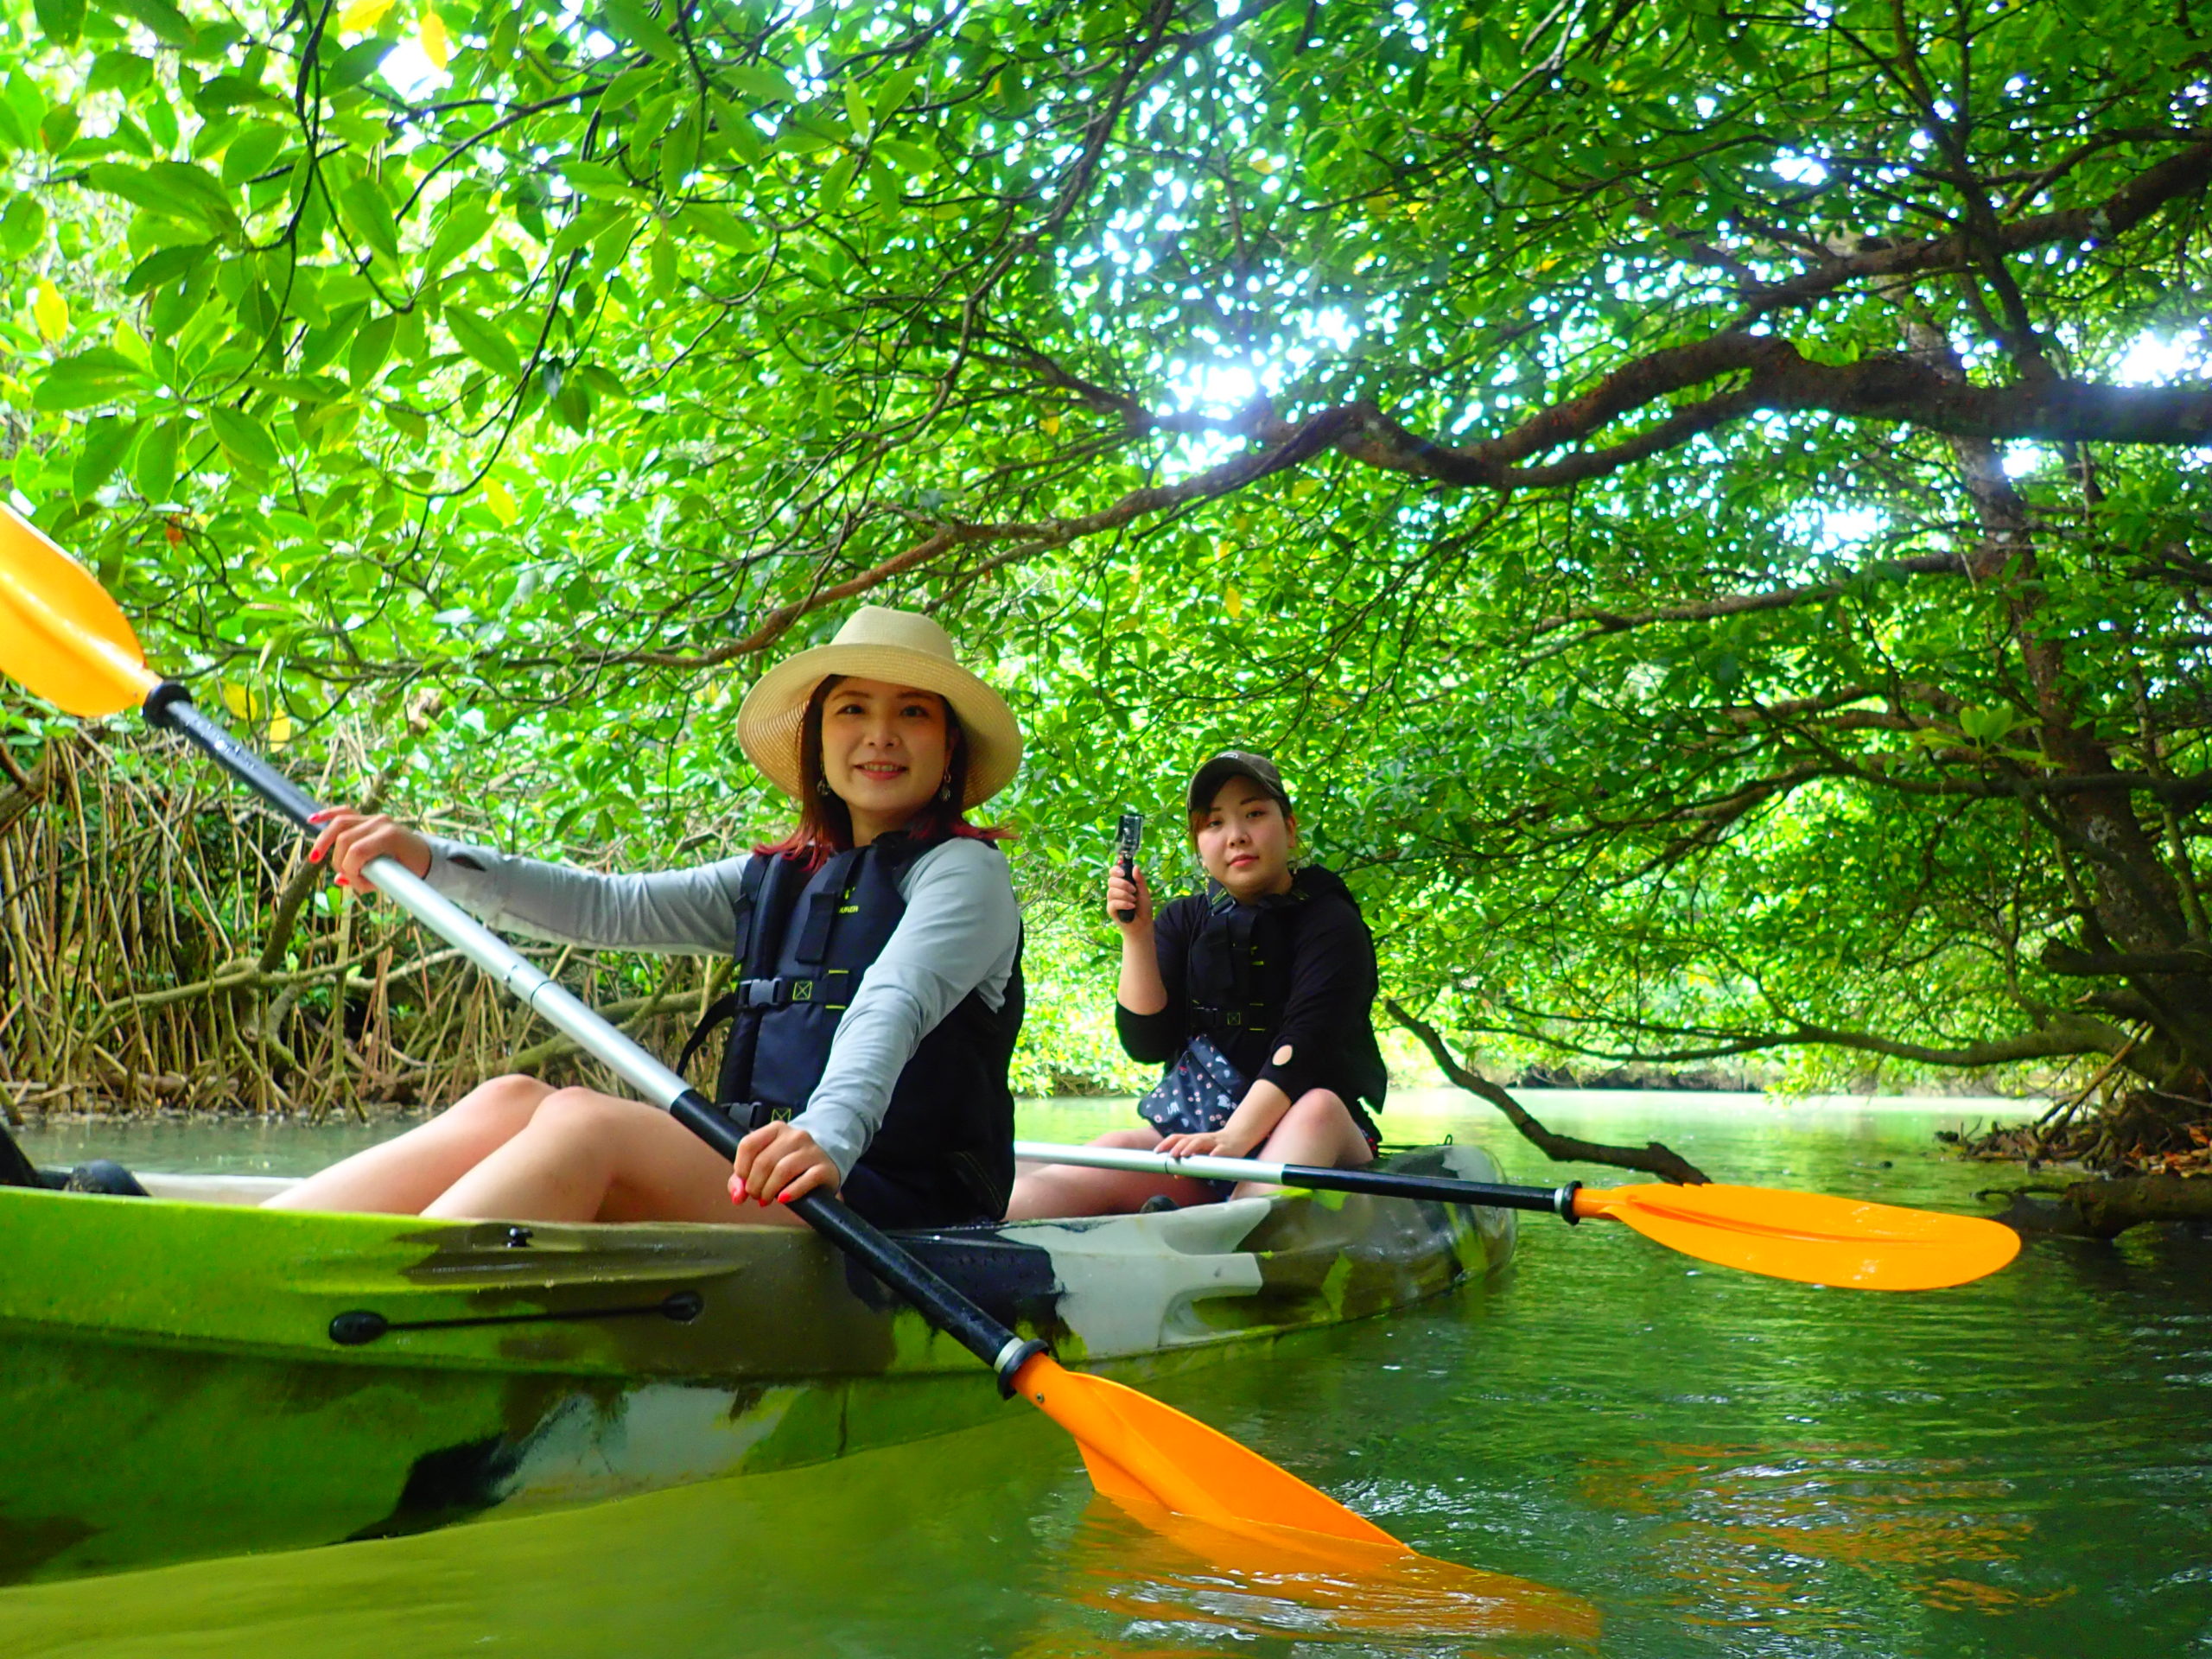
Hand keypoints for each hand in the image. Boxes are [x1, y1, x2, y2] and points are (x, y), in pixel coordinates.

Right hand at [306, 808, 430, 895]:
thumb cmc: (411, 870)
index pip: (357, 851)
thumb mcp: (394, 880)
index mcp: (390, 837)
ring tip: (315, 857)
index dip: (350, 869)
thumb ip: (368, 881)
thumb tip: (340, 880)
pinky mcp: (368, 818)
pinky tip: (312, 819)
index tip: (354, 882)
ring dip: (325, 840)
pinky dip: (328, 814)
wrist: (425, 855)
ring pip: (341, 823)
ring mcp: (374, 818)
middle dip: (339, 861)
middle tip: (346, 876)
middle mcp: (381, 823)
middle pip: (345, 838)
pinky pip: (345, 812)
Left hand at [729, 1120, 839, 1206]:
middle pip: (764, 1161)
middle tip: (756, 1196)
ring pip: (783, 1170)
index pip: (748, 1144)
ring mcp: (812, 1150)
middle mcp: (795, 1135)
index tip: (743, 1180)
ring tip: (767, 1199)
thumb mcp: (764, 1166)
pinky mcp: (824, 1167)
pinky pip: (806, 1179)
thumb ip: (743, 1179)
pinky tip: (783, 1199)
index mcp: (776, 1129)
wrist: (824, 1165)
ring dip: (769, 1190)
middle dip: (754, 1185)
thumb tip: (737, 1196)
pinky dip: (792, 1192)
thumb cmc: (789, 1166)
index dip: (741, 1167)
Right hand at [1106, 861, 1152, 930]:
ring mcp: (1112, 900)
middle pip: (1111, 881)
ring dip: (1125, 895)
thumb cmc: (1143, 907)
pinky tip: (1131, 906)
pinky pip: (1113, 903)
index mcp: (1122, 884)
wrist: (1143, 924)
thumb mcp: (1144, 892)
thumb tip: (1135, 867)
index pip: (1113, 872)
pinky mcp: (1111, 910)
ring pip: (1111, 892)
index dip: (1116, 870)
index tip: (1123, 872)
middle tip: (1134, 890)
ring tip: (1134, 900)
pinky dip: (1123, 903)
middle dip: (1123, 884)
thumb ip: (1140, 880)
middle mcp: (1115, 890)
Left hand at [1157, 1131, 1234, 1159]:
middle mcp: (1202, 1139)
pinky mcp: (1226, 1147)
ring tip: (1184, 1155)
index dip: (1166, 1143)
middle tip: (1170, 1156)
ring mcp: (1214, 1142)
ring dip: (1191, 1147)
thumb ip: (1190, 1163)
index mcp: (1194, 1140)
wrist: (1238, 1137)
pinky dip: (1216, 1153)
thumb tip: (1176, 1174)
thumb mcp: (1202, 1154)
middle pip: (1187, 1139)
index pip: (1177, 1138)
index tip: (1156, 1152)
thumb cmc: (1216, 1147)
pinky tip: (1212, 1157)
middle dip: (1177, 1147)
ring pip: (1201, 1141)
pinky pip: (1220, 1150)